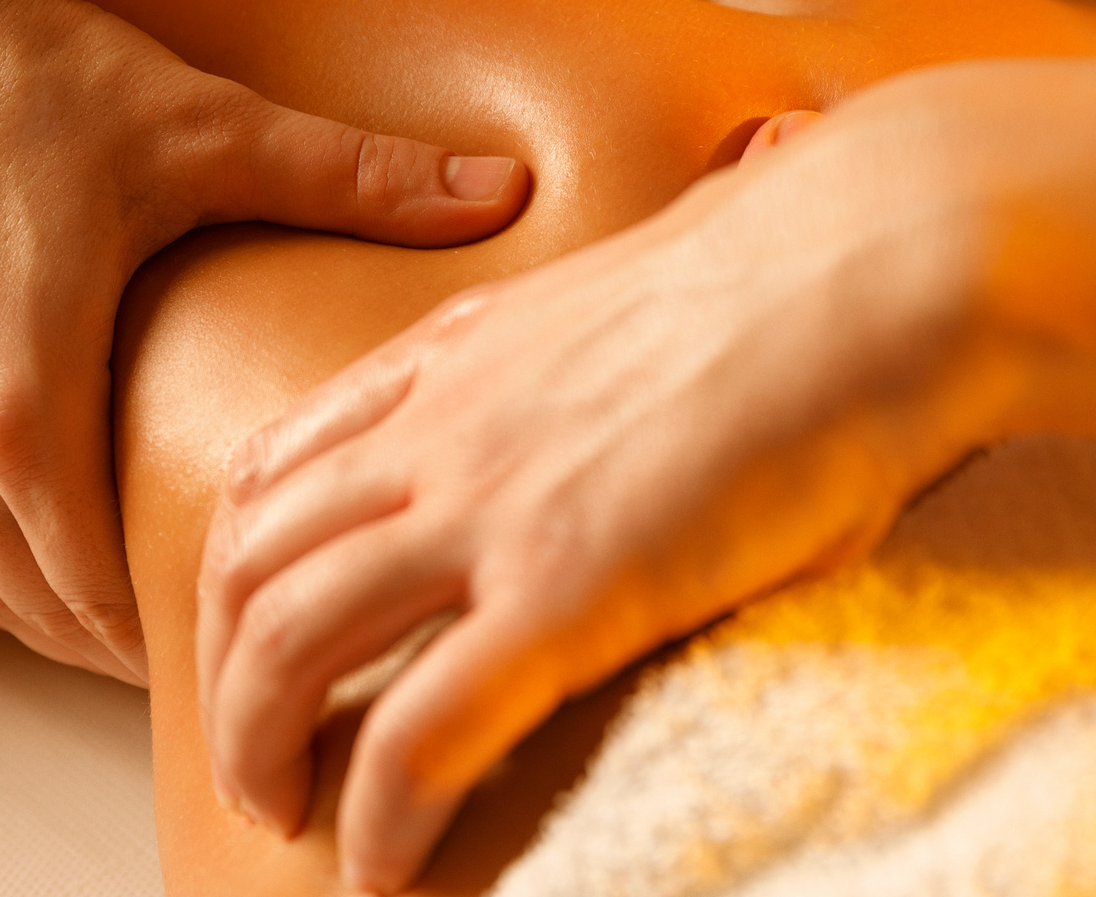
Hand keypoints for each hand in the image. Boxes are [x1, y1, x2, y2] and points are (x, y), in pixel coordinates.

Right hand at [0, 0, 527, 685]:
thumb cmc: (52, 74)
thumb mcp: (214, 132)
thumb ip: (362, 179)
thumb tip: (511, 190)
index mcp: (24, 407)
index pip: (97, 596)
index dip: (172, 638)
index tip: (244, 644)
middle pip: (32, 606)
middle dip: (120, 641)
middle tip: (216, 650)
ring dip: (44, 608)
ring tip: (138, 622)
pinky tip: (38, 552)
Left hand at [196, 104, 1010, 890]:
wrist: (876, 259)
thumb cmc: (797, 268)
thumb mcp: (637, 297)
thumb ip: (571, 356)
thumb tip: (603, 398)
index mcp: (455, 357)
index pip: (275, 466)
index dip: (237, 570)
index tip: (248, 638)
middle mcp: (441, 427)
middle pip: (248, 561)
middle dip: (219, 675)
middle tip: (252, 757)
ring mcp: (492, 506)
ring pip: (289, 640)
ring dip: (261, 745)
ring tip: (284, 813)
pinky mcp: (566, 590)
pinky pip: (418, 731)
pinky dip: (377, 818)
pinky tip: (382, 865)